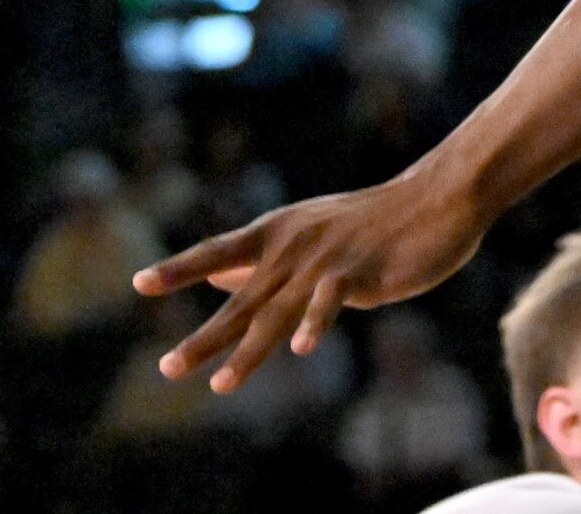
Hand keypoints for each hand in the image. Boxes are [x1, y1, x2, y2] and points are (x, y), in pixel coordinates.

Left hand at [133, 168, 487, 393]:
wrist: (439, 196)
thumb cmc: (376, 219)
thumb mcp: (313, 233)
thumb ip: (266, 260)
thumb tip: (217, 278)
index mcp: (279, 231)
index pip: (219, 251)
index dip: (180, 269)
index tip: (140, 283)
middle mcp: (293, 246)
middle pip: (240, 300)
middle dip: (204, 338)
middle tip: (168, 369)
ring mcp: (325, 259)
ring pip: (278, 312)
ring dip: (248, 351)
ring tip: (221, 385)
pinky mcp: (359, 271)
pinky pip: (331, 302)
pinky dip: (317, 323)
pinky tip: (305, 349)